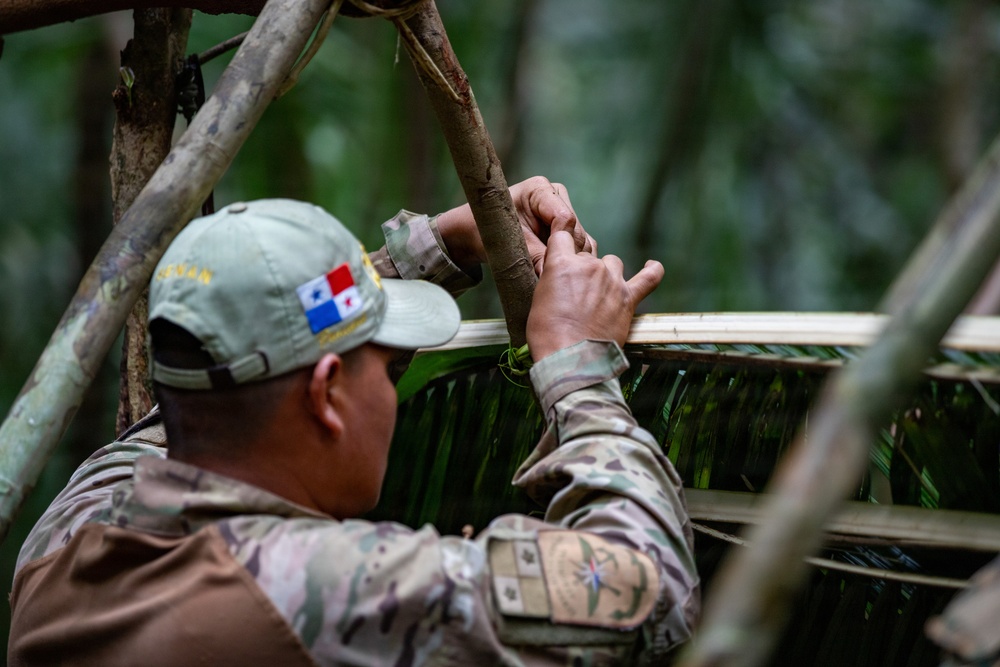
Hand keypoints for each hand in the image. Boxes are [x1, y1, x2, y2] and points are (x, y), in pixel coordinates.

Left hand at [435, 176, 595, 274]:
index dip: (561, 243)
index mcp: (540, 188)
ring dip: (570, 260)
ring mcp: (562, 211)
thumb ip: (534, 257)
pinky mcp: (565, 228)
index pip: (565, 218)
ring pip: (581, 240)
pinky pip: (579, 247)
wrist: (474, 233)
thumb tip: (552, 276)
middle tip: (550, 275)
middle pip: (576, 230)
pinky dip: (571, 261)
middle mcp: (556, 196)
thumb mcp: (509, 244)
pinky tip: (557, 272)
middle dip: (566, 254)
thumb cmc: (487, 232)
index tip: (550, 264)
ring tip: (552, 275)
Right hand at [526, 231, 663, 361]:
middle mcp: (590, 266)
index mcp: (562, 263)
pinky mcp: (628, 299)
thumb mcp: (537, 298)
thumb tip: (563, 277)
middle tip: (574, 297)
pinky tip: (652, 266)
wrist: (571, 358)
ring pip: (612, 263)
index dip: (561, 245)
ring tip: (598, 294)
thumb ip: (553, 278)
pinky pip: (649, 278)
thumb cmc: (548, 333)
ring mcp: (612, 281)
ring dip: (606, 274)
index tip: (561, 251)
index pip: (562, 236)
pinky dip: (652, 271)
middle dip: (581, 272)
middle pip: (586, 257)